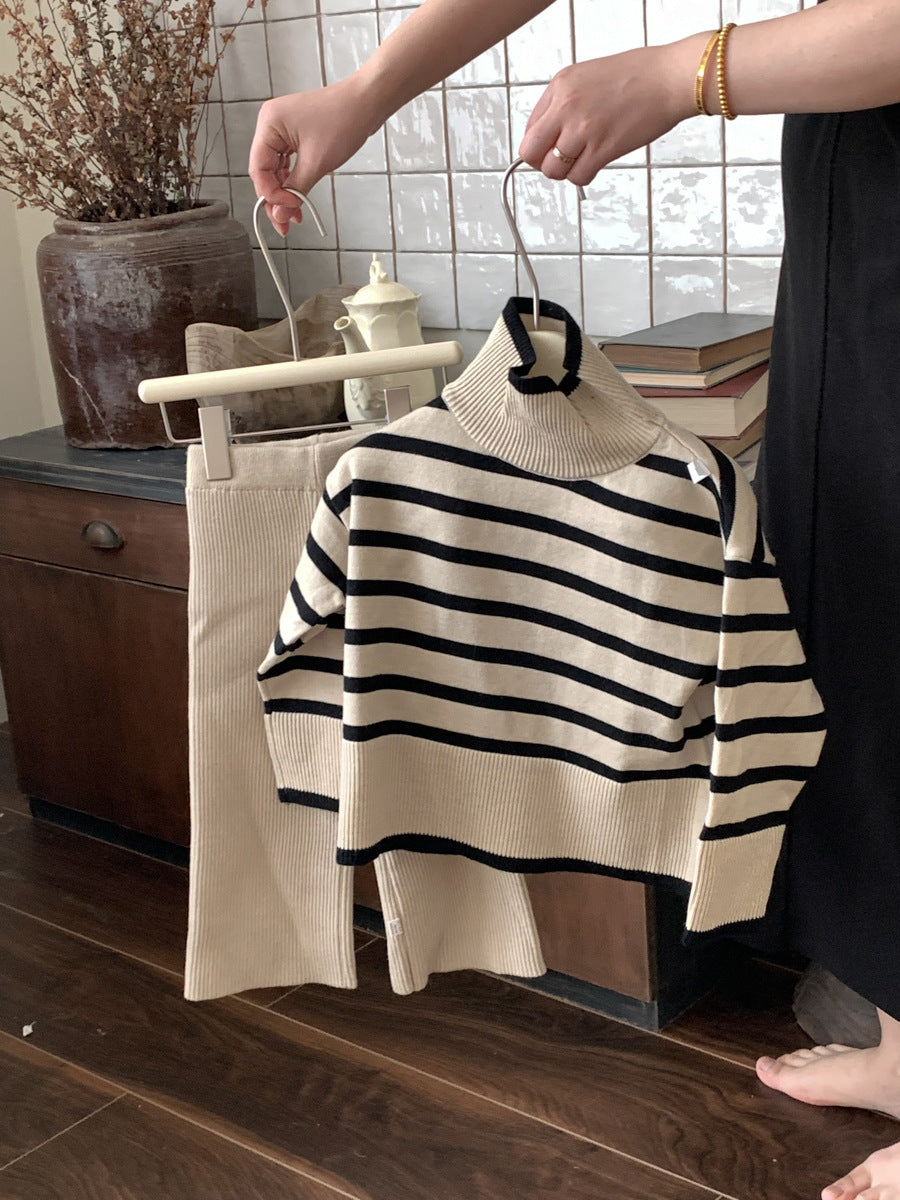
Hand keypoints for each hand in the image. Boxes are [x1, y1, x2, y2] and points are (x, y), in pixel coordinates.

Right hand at [249, 77, 378, 234]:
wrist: (366, 102)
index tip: (286, 211)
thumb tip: (281, 213)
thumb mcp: (317, 162)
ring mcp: (282, 129)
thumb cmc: (344, 120)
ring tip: (295, 214)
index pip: (257, 168)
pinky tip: (298, 197)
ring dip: (284, 193)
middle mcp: (271, 124)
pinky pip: (287, 163)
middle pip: (264, 171)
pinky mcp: (294, 135)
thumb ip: (295, 190)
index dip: (269, 195)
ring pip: (275, 170)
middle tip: (286, 223)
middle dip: (276, 198)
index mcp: (269, 123)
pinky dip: (292, 181)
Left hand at [518, 40, 699, 186]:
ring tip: (581, 161)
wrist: (669, 78)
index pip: (530, 128)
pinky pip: (578, 177)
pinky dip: (583, 177)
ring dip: (565, 172)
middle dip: (542, 163)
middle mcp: (566, 106)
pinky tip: (595, 164)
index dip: (539, 144)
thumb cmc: (638, 75)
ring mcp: (583, 128)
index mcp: (560, 86)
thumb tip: (550, 131)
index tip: (550, 148)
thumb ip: (565, 101)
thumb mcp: (588, 75)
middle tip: (557, 162)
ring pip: (553, 170)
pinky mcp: (602, 148)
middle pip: (531, 153)